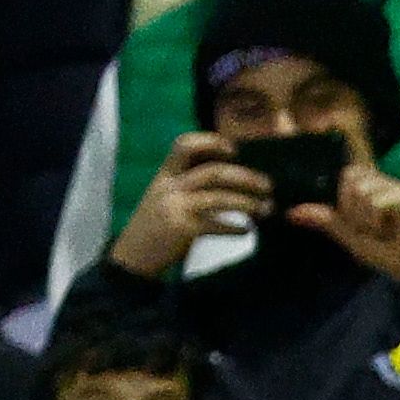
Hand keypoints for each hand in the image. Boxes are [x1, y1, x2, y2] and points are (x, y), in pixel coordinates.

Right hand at [107, 131, 269, 281]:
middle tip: (268, 185)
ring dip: (248, 203)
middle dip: (246, 177)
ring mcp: (176, 207)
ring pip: (220, 197)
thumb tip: (230, 175)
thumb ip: (187, 183)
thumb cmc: (155, 226)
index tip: (235, 149)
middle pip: (214, 172)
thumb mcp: (163, 196)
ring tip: (267, 208)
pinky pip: (217, 225)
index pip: (184, 145)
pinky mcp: (182, 230)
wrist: (131, 257)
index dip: (211, 142)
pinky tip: (247, 231)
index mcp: (165, 175)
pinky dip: (235, 228)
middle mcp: (170, 187)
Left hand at [300, 160, 399, 279]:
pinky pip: (376, 201)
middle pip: (350, 178)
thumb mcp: (347, 236)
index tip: (355, 222)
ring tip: (377, 231)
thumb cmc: (381, 251)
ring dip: (363, 218)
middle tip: (366, 228)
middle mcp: (383, 182)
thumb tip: (291, 213)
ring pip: (361, 190)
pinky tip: (388, 231)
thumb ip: (324, 220)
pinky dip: (376, 220)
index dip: (343, 199)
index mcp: (368, 186)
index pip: (345, 175)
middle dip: (350, 209)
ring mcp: (397, 187)